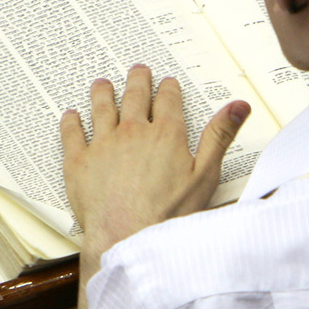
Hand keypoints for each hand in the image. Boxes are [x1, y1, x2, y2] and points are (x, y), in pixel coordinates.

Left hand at [60, 64, 248, 308]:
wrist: (127, 236)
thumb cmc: (168, 214)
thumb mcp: (206, 174)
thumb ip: (220, 136)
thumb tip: (238, 106)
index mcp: (166, 134)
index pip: (168, 100)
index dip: (168, 88)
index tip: (167, 82)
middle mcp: (133, 132)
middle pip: (135, 97)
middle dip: (137, 81)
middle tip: (137, 71)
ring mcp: (103, 145)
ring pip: (102, 109)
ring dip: (102, 93)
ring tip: (102, 84)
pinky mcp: (79, 162)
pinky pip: (72, 134)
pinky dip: (71, 122)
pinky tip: (70, 115)